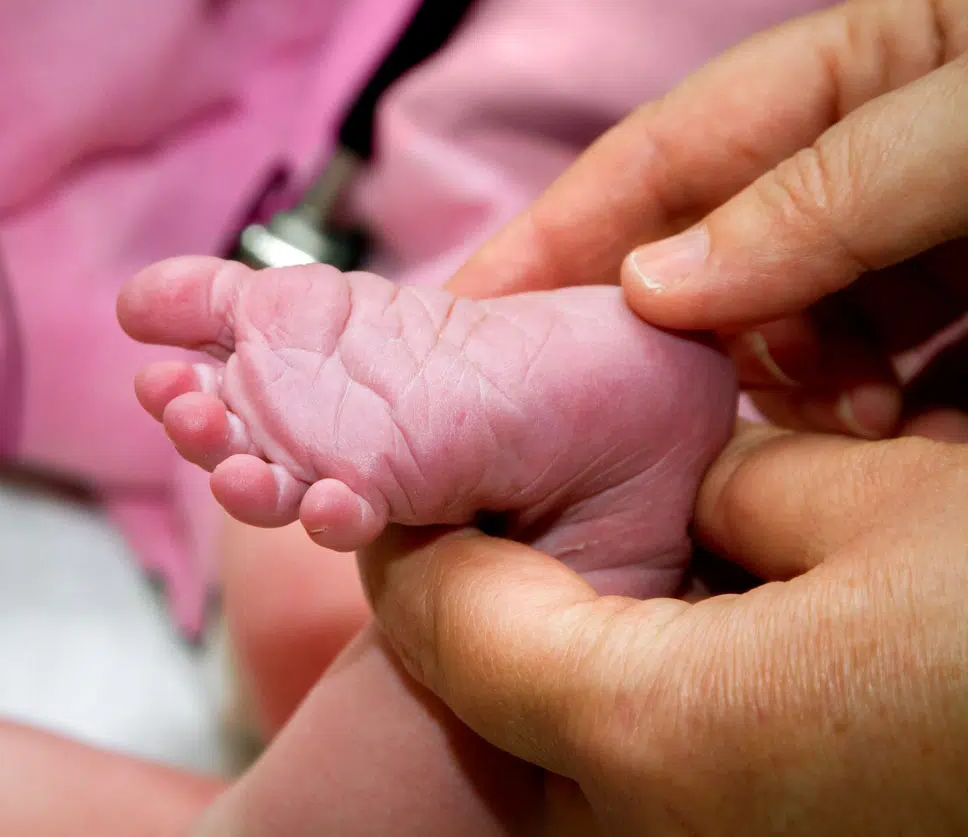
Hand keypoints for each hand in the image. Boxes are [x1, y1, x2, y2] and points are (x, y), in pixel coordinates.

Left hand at [359, 424, 967, 834]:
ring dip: (539, 653)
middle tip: (476, 506)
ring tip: (566, 556)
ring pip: (555, 749)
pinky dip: (621, 700)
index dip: (408, 539)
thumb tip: (697, 495)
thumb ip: (738, 486)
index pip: (449, 621)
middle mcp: (657, 831)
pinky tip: (673, 629)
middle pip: (486, 698)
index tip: (394, 481)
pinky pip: (643, 780)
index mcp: (656, 727)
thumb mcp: (888, 501)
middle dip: (468, 598)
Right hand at [445, 0, 967, 440]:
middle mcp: (856, 153)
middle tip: (646, 429)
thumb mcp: (962, 126)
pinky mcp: (957, 302)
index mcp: (841, 72)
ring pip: (781, 323)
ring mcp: (908, 230)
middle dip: (672, 341)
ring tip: (851, 415)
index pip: (652, 161)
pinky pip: (866, 364)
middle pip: (705, 255)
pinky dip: (856, 401)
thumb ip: (817, 198)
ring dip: (786, 381)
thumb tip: (651, 287)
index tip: (465, 324)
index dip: (552, 240)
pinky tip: (891, 425)